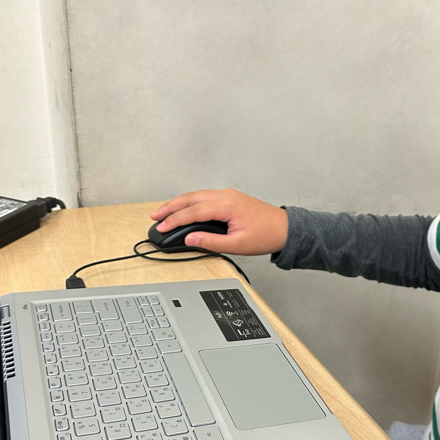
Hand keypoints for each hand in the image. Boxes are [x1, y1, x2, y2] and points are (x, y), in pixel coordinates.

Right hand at [149, 189, 288, 254]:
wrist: (285, 229)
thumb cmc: (266, 235)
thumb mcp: (237, 244)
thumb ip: (210, 242)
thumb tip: (190, 239)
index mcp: (226, 205)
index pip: (192, 211)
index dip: (174, 220)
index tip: (161, 227)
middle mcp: (225, 195)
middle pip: (190, 198)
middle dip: (170, 207)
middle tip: (155, 216)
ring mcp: (227, 194)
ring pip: (196, 195)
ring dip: (179, 203)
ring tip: (164, 212)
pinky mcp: (229, 198)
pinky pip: (204, 197)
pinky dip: (190, 202)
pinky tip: (184, 209)